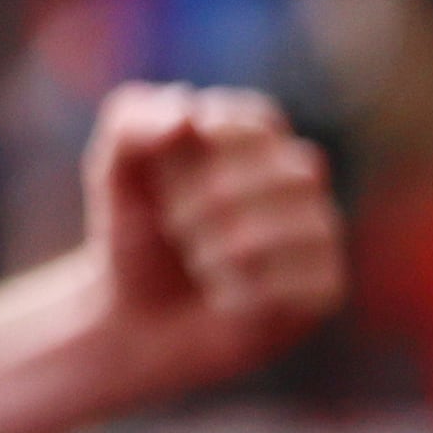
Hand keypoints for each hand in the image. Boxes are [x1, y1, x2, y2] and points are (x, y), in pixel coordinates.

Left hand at [82, 82, 345, 393]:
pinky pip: (313, 283)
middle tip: (173, 222)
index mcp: (249, 143)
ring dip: (234, 246)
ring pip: (312, 228)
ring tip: (195, 260)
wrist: (134, 315)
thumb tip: (191, 117)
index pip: (262, 120)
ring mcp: (316, 236)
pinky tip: (223, 296)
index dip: (223, 137)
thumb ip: (132, 124)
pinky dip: (255, 291)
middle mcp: (293, 185)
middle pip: (296, 172)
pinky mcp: (322, 290)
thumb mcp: (111, 170)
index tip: (173, 161)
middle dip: (219, 197)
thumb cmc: (132, 233)